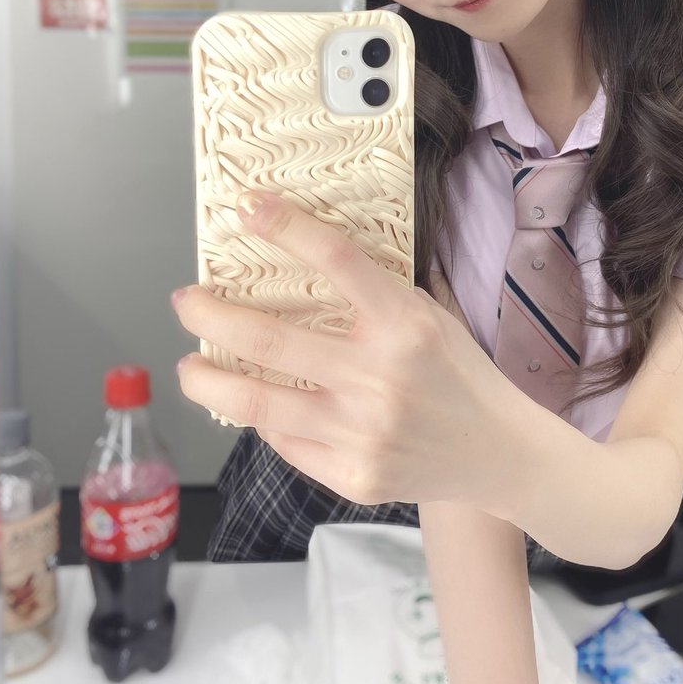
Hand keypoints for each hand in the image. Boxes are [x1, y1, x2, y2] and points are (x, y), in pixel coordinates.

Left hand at [174, 192, 530, 512]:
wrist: (495, 452)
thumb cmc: (457, 372)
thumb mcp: (428, 314)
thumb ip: (373, 293)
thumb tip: (300, 255)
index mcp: (404, 323)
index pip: (336, 261)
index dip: (286, 228)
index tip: (247, 208)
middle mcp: (379, 377)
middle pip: (270, 341)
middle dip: (211, 316)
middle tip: (187, 302)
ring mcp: (362, 432)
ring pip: (257, 403)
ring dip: (208, 380)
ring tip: (188, 367)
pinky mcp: (351, 476)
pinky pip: (285, 443)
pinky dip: (263, 420)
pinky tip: (255, 407)